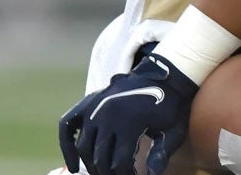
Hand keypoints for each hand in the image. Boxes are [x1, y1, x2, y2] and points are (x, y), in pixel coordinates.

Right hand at [58, 53, 198, 174]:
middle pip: (100, 158)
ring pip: (84, 147)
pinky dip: (66, 146)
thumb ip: (162, 152)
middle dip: (108, 173)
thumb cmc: (169, 106)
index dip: (126, 174)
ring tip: (102, 173)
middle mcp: (107, 116)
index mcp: (130, 123)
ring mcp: (94, 108)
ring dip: (91, 164)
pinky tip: (75, 166)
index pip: (120, 162)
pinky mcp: (86, 102)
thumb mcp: (173, 129)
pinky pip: (67, 126)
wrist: (161, 76)